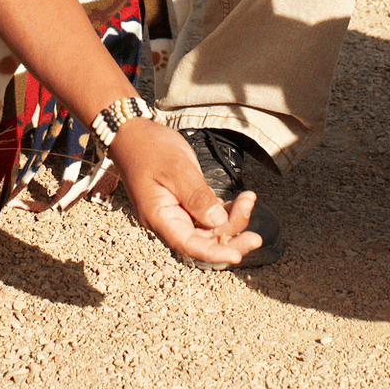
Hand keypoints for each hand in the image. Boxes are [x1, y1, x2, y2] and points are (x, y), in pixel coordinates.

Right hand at [106, 117, 262, 264]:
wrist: (133, 133)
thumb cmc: (149, 148)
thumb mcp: (177, 168)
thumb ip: (198, 197)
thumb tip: (217, 221)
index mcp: (160, 216)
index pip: (189, 245)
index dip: (214, 253)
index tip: (237, 255)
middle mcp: (168, 220)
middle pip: (203, 241)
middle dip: (230, 238)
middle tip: (256, 237)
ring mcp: (177, 211)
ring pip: (209, 228)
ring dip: (232, 219)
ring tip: (249, 199)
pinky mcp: (185, 202)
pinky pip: (208, 214)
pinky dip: (226, 210)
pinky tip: (242, 200)